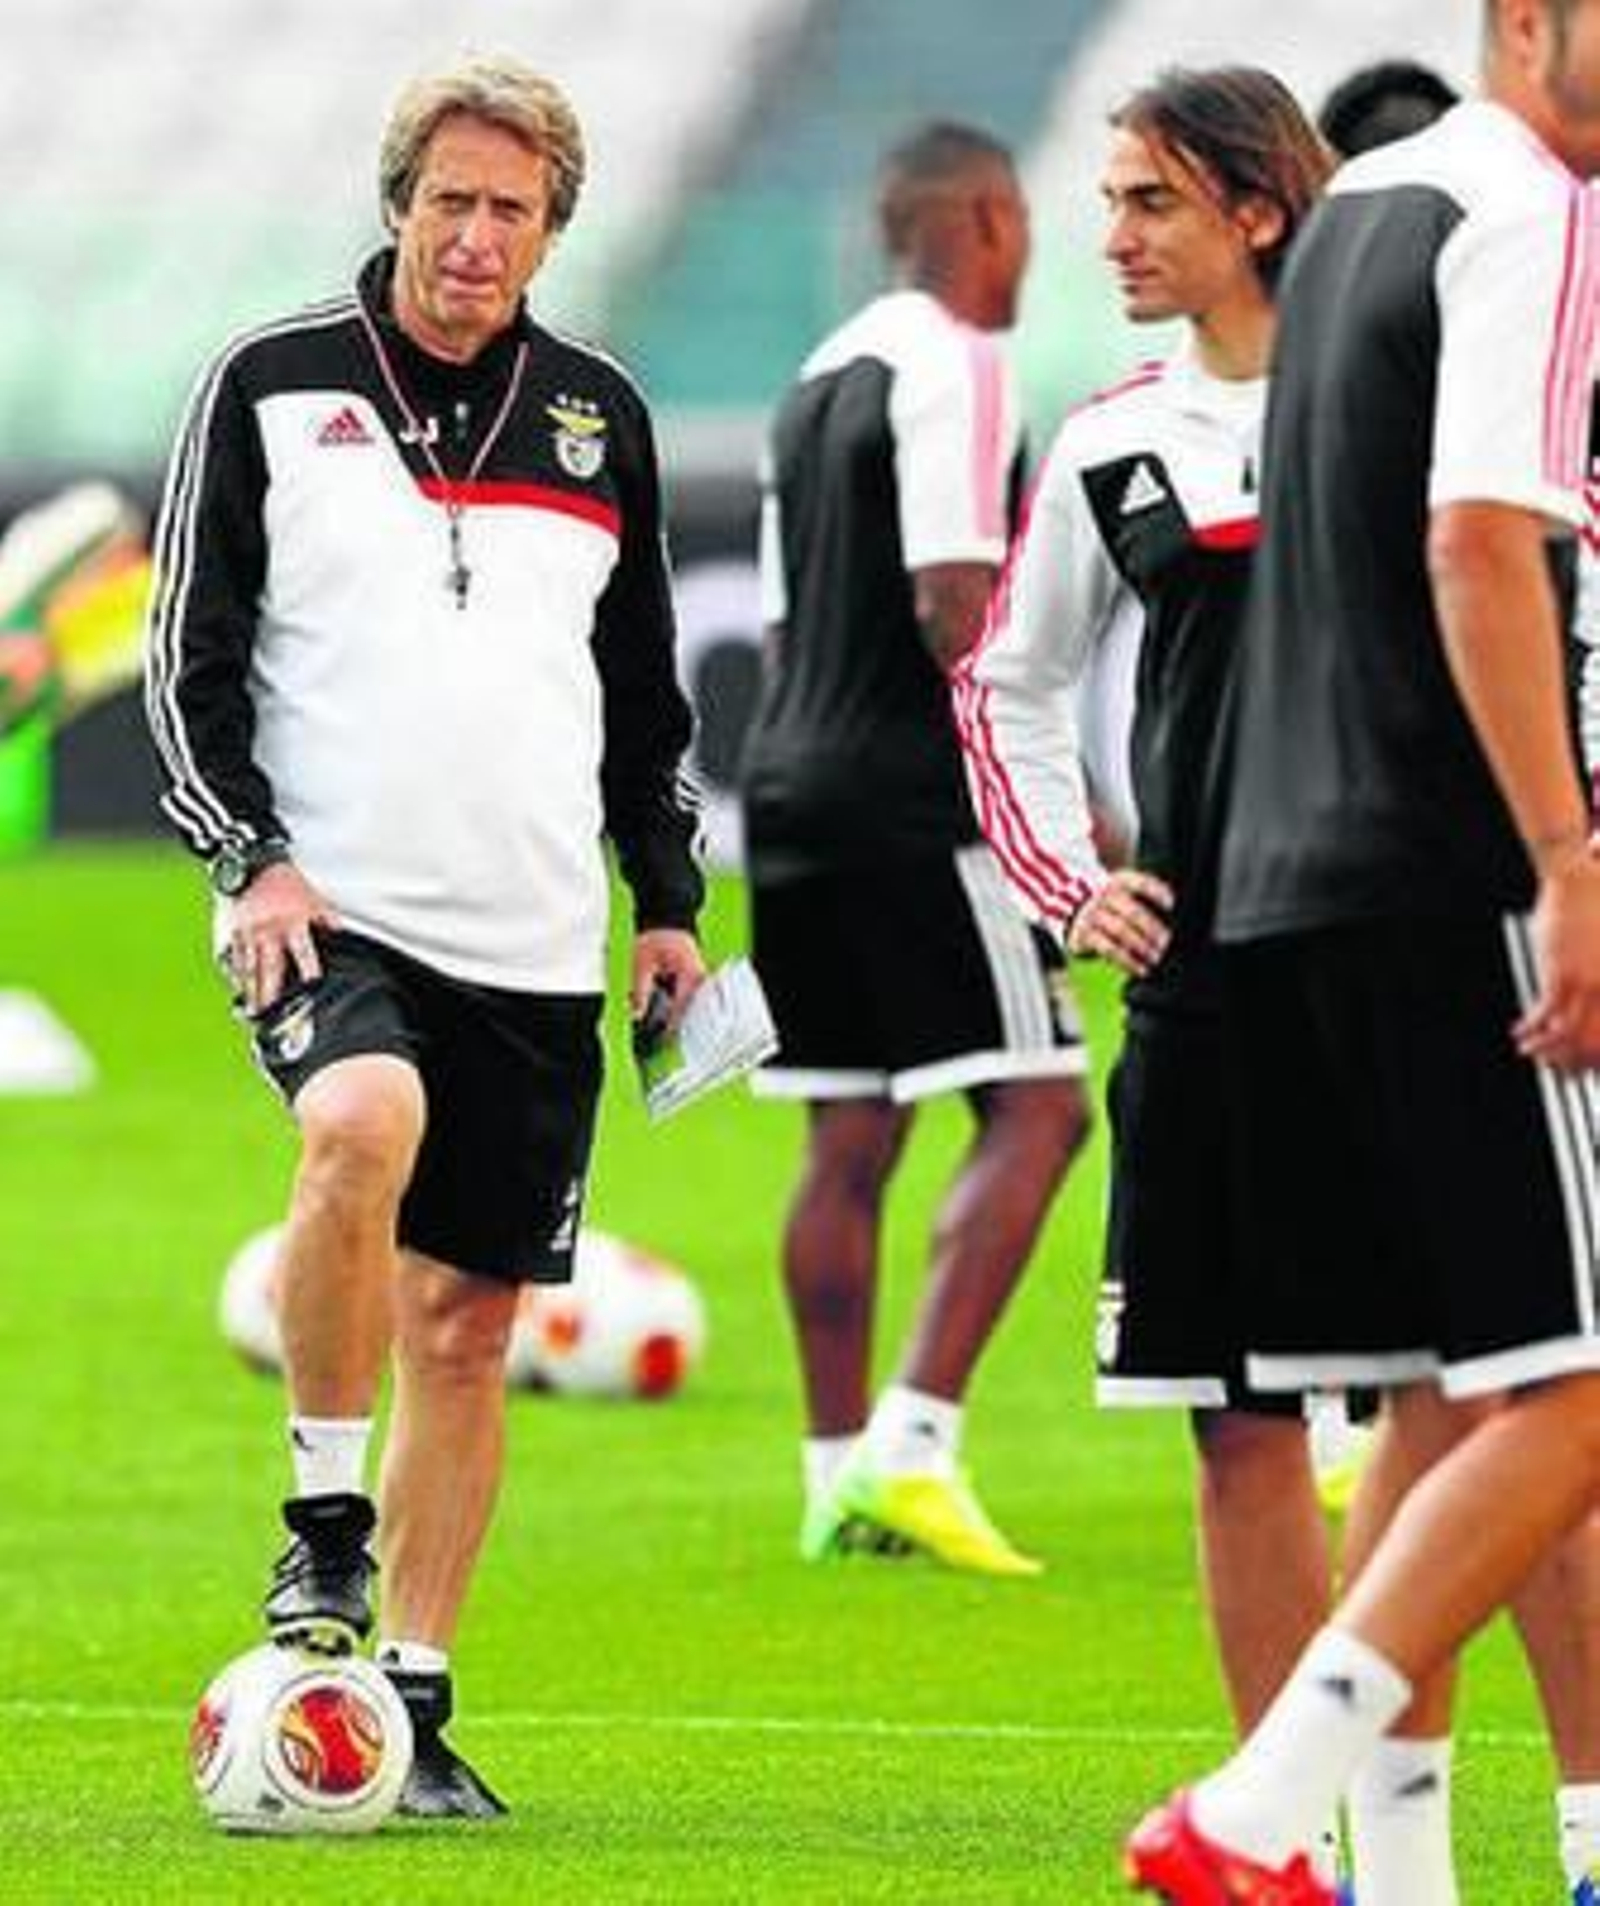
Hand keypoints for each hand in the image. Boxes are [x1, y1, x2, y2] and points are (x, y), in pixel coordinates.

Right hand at [223, 862, 338, 1013]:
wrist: (253, 864)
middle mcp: (269, 931)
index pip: (303, 953)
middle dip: (270, 994)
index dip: (309, 972)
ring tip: (253, 1013)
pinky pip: (233, 958)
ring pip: (249, 968)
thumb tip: (342, 937)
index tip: (312, 990)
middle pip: (270, 968)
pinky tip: (238, 990)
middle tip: (270, 1016)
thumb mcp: (314, 899)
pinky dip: (235, 975)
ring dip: (251, 992)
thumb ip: (327, 921)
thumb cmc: (286, 883)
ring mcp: (248, 933)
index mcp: (293, 923)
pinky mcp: (232, 932)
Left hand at [630, 928, 705, 1034]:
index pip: (681, 1011)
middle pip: (687, 1013)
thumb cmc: (658, 936)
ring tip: (657, 1011)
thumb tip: (638, 1015)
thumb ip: (640, 992)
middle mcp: (700, 981)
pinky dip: (674, 1005)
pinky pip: (686, 1001)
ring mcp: (700, 982)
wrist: (667, 921)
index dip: (668, 1028)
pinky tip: (661, 1004)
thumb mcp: (642, 964)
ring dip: (671, 1013)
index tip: (660, 1042)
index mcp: (691, 977)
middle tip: (656, 1035)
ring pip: (686, 1008)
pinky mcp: (695, 983)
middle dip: (670, 1023)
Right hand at [1066, 868, 1174, 975]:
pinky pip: (1109, 949)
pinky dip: (1128, 961)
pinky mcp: (1084, 935)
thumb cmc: (1110, 905)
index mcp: (1118, 882)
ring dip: (1142, 947)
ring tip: (1156, 958)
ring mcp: (1093, 915)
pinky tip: (1141, 969)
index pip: (1139, 882)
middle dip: (1152, 929)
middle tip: (1166, 943)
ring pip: (1121, 931)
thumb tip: (1171, 927)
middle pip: (1132, 912)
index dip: (1156, 891)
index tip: (1171, 904)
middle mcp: (1104, 896)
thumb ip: (1144, 901)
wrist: (1070, 910)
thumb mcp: (1123, 894)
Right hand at [1514, 847, 1599, 1070]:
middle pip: (1593, 1042)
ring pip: (1569, 1034)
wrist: (1579, 877)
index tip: (1586, 1064)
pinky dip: (1532, 1029)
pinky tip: (1521, 1031)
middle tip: (1561, 1068)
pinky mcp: (1560, 973)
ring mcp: (1586, 982)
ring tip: (1534, 1053)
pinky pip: (1545, 1014)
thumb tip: (1592, 997)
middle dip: (1574, 1062)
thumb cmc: (1598, 901)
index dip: (1596, 1055)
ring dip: (1549, 1050)